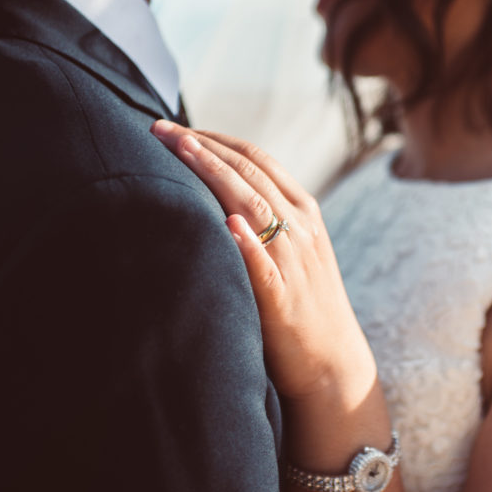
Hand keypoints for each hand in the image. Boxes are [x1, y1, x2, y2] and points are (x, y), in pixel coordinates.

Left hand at [151, 120, 376, 406]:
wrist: (334, 364)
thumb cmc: (303, 307)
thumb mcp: (293, 251)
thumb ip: (265, 219)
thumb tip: (219, 193)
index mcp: (303, 211)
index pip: (256, 158)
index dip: (214, 138)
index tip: (175, 127)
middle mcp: (300, 228)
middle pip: (248, 172)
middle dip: (201, 145)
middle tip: (158, 128)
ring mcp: (294, 261)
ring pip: (253, 205)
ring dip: (215, 174)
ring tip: (181, 151)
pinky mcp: (282, 299)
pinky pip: (264, 265)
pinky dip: (247, 242)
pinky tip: (227, 222)